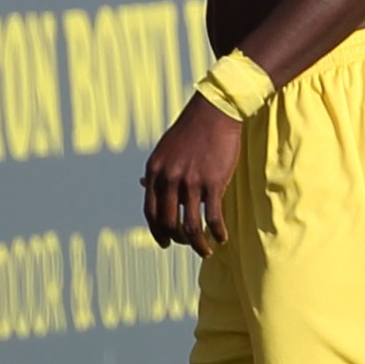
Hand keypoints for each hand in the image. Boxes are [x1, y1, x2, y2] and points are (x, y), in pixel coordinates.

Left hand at [141, 98, 241, 255]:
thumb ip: (155, 170)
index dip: (157, 231)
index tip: (165, 242)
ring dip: (198, 244)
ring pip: (191, 226)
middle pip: (169, 223)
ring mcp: (190, 182)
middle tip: (188, 244)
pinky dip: (217, 232)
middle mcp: (168, 179)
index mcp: (154, 172)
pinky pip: (213, 217)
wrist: (214, 113)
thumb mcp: (164, 150)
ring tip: (206, 250)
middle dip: (178, 240)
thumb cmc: (189, 131)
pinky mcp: (213, 183)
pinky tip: (222, 237)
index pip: (150, 212)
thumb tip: (141, 184)